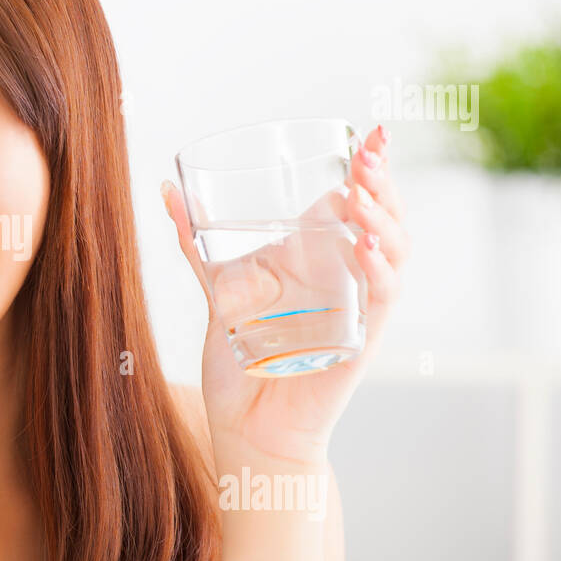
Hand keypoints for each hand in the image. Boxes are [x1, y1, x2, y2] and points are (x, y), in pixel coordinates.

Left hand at [162, 125, 410, 464]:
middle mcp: (347, 276)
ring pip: (394, 249)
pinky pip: (383, 296)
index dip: (371, 168)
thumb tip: (167, 191)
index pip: (358, 202)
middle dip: (382, 181)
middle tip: (369, 152)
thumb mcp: (217, 290)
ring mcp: (358, 304)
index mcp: (319, 258)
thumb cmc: (240, 362)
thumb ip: (196, 243)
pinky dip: (380, 268)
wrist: (248, 425)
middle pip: (384, 217)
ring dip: (384, 216)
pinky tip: (366, 244)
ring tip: (365, 189)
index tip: (371, 135)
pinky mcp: (362, 337)